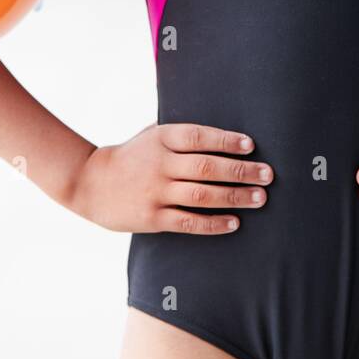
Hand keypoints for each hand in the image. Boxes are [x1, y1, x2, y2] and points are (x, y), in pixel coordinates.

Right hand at [66, 122, 273, 233]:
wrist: (90, 183)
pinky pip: (189, 222)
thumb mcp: (152, 135)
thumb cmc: (133, 156)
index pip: (199, 136)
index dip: (226, 140)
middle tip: (268, 175)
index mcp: (161, 138)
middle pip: (207, 167)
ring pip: (203, 195)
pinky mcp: (152, 218)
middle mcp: (159, 164)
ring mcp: (155, 192)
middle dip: (242, 171)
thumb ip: (182, 135)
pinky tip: (234, 222)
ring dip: (235, 197)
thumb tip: (228, 137)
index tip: (251, 146)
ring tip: (260, 198)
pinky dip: (214, 223)